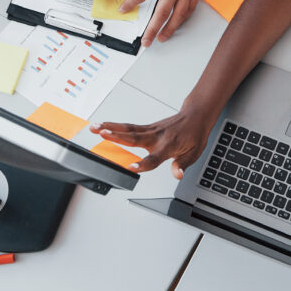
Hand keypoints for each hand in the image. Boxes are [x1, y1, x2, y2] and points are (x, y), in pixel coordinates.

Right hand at [90, 105, 217, 177]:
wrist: (195, 116)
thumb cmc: (194, 135)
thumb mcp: (193, 153)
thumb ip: (182, 164)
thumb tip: (177, 174)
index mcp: (168, 146)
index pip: (153, 158)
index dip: (142, 164)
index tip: (131, 168)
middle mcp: (156, 136)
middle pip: (134, 137)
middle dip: (116, 136)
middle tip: (101, 134)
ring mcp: (151, 130)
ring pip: (128, 129)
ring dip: (110, 127)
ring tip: (95, 127)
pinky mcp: (147, 127)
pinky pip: (129, 126)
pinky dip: (116, 125)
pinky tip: (104, 126)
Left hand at [119, 0, 215, 46]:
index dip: (131, 4)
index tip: (124, 9)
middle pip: (161, 13)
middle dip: (152, 29)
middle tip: (146, 40)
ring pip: (178, 15)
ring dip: (170, 29)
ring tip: (163, 37)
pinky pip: (190, 7)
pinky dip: (184, 17)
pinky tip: (179, 22)